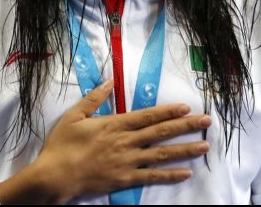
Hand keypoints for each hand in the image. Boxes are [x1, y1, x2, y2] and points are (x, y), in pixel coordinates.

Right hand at [0, 79, 210, 203]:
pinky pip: (153, 177)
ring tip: (204, 146)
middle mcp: (126, 142)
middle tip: (207, 122)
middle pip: (162, 132)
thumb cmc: (62, 145)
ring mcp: (128, 162)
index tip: (187, 107)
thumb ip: (94, 98)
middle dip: (186, 126)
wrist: (54, 176)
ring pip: (162, 154)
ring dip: (185, 150)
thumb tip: (110, 80)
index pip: (148, 116)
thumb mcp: (74, 116)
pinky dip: (171, 175)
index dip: (169, 111)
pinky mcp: (125, 180)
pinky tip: (186, 172)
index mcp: (115, 124)